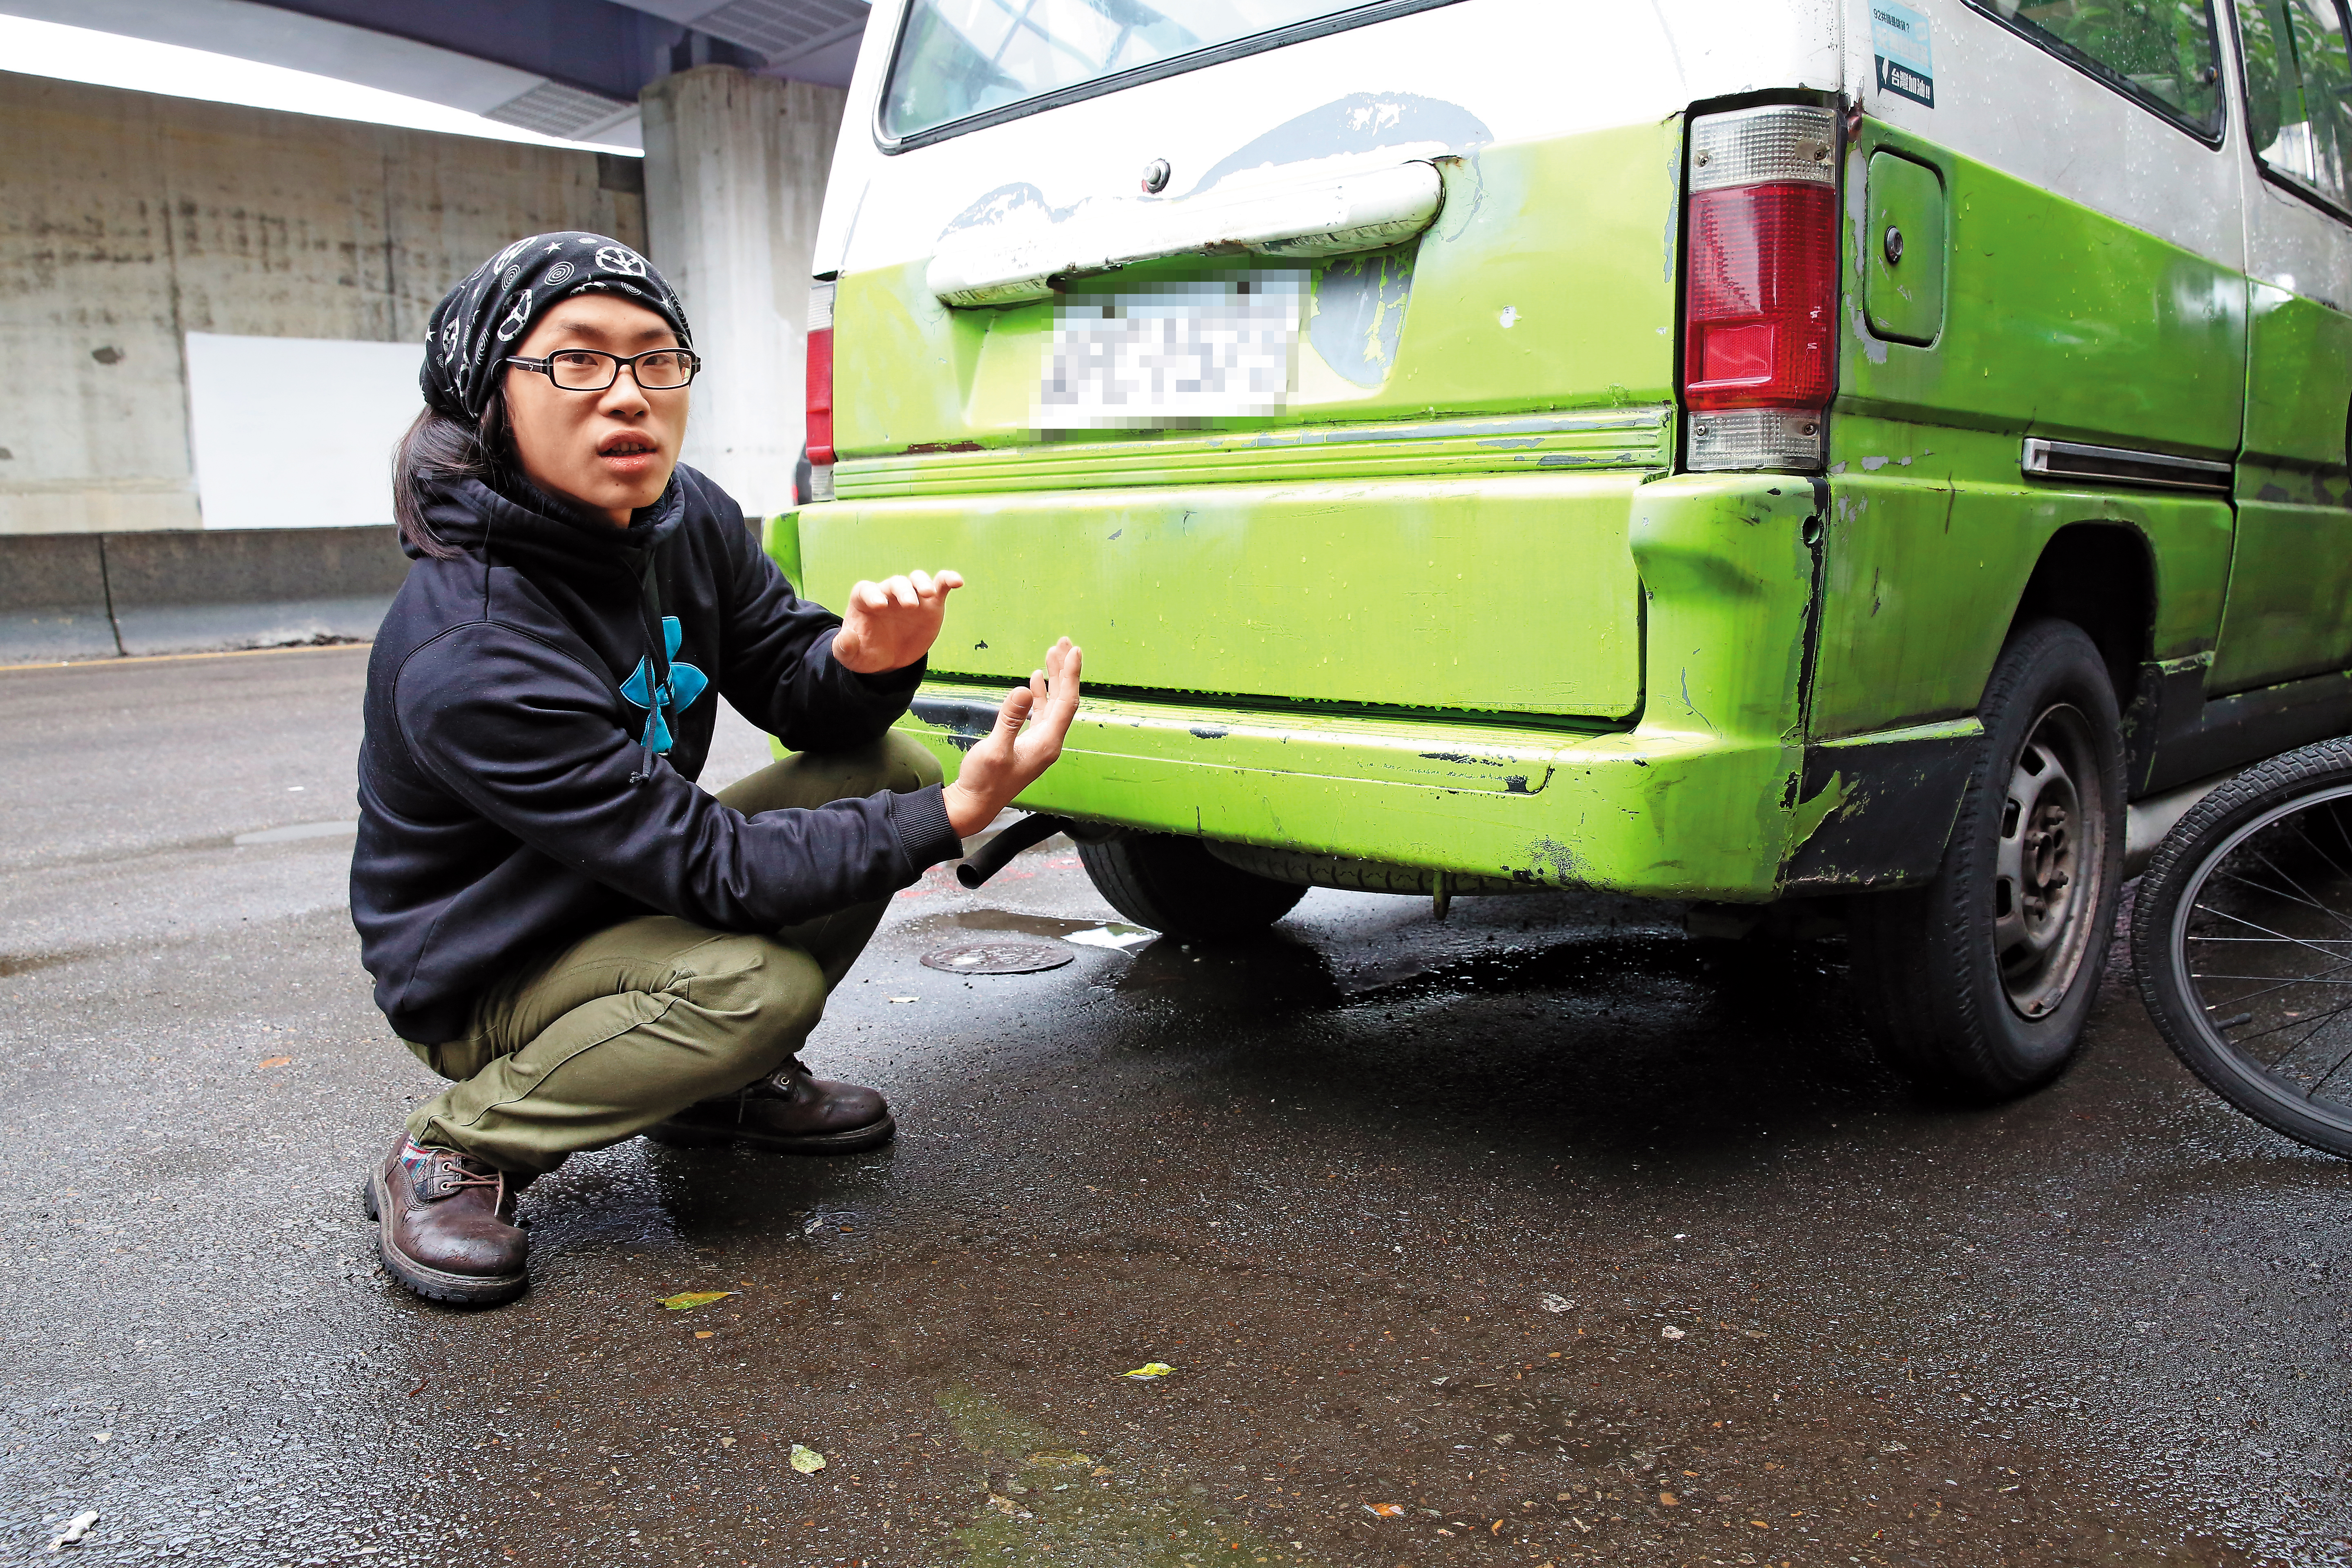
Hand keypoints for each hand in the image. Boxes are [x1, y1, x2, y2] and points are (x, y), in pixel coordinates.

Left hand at [832, 569, 962, 673]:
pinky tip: (957, 582)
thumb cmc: (867, 653)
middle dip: (903, 591)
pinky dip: (948, 580)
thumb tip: (846, 639)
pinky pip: (939, 585)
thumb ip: (844, 648)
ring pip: (916, 579)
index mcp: (865, 601)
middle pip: (895, 583)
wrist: (889, 660)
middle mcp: (888, 594)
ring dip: (923, 583)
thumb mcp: (851, 656)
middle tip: (910, 606)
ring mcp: (911, 596)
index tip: (880, 607)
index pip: (866, 590)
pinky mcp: (930, 604)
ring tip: (929, 595)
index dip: (872, 595)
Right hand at [942, 639, 1082, 838]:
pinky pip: (1041, 713)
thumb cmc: (984, 781)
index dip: (1071, 675)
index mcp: (1047, 743)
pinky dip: (1040, 694)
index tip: (1074, 650)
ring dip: (1053, 679)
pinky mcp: (1028, 744)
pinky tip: (1034, 681)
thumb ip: (1009, 719)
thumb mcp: (995, 749)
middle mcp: (1049, 742)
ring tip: (1051, 653)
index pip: (1066, 702)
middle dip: (1064, 670)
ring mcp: (1040, 743)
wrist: (974, 804)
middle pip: (1064, 699)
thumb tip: (1021, 689)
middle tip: (1063, 642)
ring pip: (1053, 704)